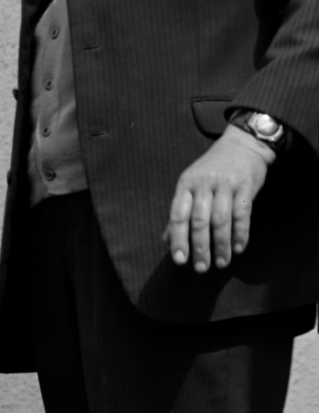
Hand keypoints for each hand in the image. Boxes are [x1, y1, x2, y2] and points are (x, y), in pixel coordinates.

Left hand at [164, 127, 273, 272]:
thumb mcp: (190, 185)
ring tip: (221, 263)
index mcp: (186, 185)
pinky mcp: (246, 185)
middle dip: (200, 248)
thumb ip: (180, 212)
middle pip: (200, 221)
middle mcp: (204, 184)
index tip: (179, 261)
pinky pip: (243, 213)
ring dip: (221, 245)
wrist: (244, 143)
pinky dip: (240, 233)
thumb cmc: (212, 169)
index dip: (178, 240)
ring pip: (221, 220)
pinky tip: (238, 248)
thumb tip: (166, 240)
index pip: (178, 216)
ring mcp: (226, 184)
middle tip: (201, 268)